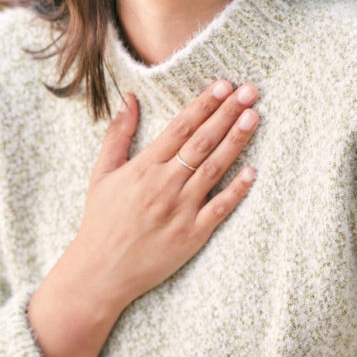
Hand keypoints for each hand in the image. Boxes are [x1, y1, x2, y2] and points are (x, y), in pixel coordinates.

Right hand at [27, 80, 258, 356]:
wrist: (101, 271)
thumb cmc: (101, 220)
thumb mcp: (102, 172)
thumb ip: (118, 134)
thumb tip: (129, 98)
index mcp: (145, 166)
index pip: (181, 126)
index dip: (205, 104)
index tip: (224, 85)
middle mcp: (165, 183)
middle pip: (203, 141)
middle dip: (228, 113)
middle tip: (250, 91)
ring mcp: (181, 209)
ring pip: (215, 168)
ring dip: (236, 140)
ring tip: (254, 116)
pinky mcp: (193, 235)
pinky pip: (220, 208)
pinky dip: (237, 189)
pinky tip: (253, 171)